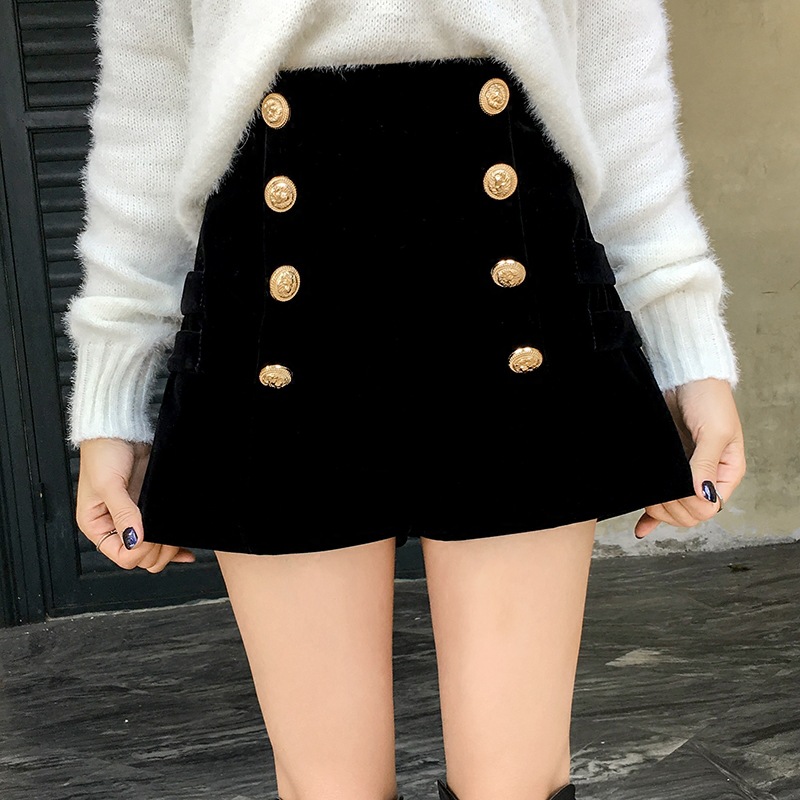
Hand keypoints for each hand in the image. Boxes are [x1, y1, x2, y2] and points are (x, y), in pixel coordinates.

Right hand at [75, 438, 195, 571]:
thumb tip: (135, 539)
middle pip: (140, 557)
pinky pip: (162, 533)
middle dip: (156, 551)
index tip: (151, 536)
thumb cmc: (103, 453)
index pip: (122, 556)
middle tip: (166, 536)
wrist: (120, 430)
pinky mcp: (150, 509)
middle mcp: (115, 526)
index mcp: (97, 526)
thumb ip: (122, 513)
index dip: (140, 551)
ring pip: (154, 550)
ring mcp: (135, 518)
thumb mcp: (108, 484)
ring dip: (167, 548)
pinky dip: (174, 543)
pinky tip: (184, 547)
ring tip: (175, 536)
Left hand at [633, 377, 745, 538]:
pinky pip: (659, 499)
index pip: (710, 508)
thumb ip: (706, 464)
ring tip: (650, 495)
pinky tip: (641, 527)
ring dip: (659, 508)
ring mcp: (683, 475)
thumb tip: (702, 497)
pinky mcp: (664, 468)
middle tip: (659, 489)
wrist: (682, 375)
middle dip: (673, 508)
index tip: (677, 487)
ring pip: (672, 510)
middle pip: (690, 515)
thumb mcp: (714, 430)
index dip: (690, 504)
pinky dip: (650, 516)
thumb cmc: (707, 397)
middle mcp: (705, 478)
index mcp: (725, 472)